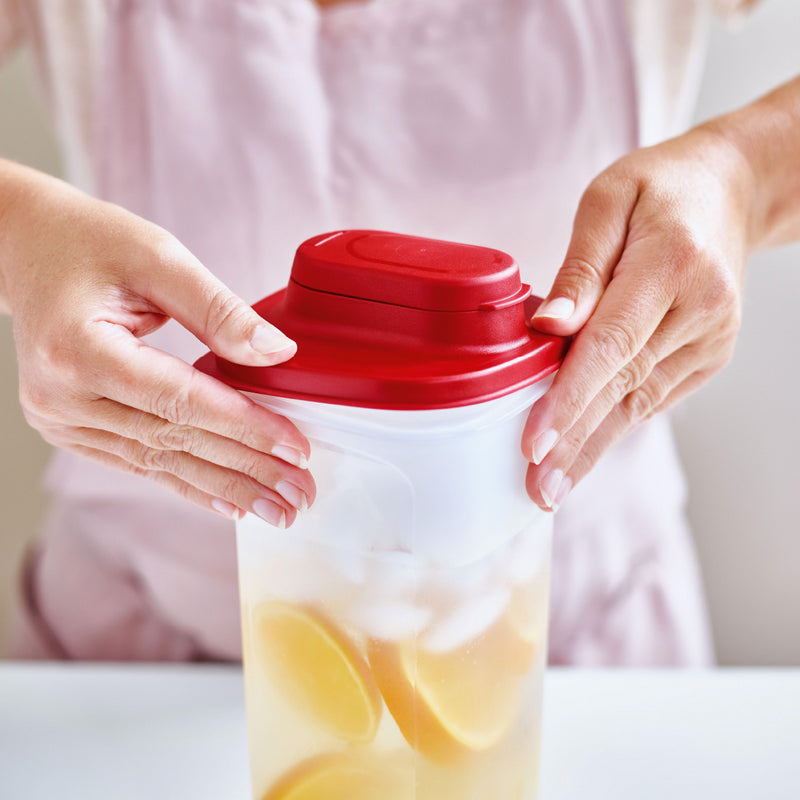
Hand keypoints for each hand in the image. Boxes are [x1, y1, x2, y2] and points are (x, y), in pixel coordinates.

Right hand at [0, 162, 314, 526]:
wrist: (28, 248)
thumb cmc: (90, 243)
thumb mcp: (159, 258)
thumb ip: (220, 310)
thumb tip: (278, 353)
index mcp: (78, 350)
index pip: (180, 401)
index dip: (244, 427)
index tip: (295, 448)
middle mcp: (62, 396)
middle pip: (174, 442)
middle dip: (245, 470)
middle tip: (298, 494)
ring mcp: (61, 418)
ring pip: (160, 463)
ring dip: (225, 487)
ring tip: (276, 509)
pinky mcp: (71, 427)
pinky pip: (139, 463)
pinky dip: (188, 482)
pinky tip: (228, 502)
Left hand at [521, 127, 753, 510]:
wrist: (729, 191)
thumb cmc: (658, 190)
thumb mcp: (607, 201)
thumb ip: (579, 268)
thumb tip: (548, 327)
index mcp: (670, 264)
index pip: (610, 345)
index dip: (569, 398)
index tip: (534, 443)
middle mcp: (698, 309)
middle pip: (622, 385)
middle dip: (574, 443)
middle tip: (537, 491)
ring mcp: (709, 338)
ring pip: (637, 402)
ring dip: (590, 448)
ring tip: (550, 491)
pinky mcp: (707, 355)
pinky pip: (651, 397)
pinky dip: (613, 427)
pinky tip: (582, 456)